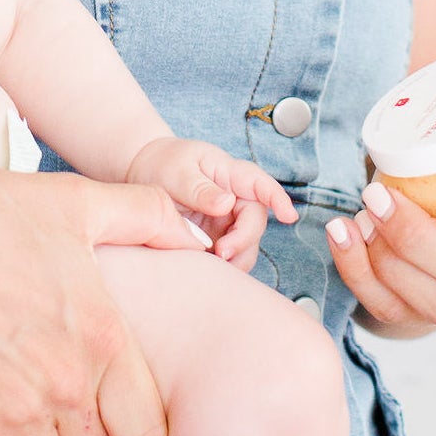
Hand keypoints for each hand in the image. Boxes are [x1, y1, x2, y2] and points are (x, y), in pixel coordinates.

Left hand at [124, 137, 296, 269]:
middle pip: (255, 222)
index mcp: (230, 173)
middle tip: (220, 253)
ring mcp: (229, 220)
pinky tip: (205, 270)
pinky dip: (222, 267)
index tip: (289, 216)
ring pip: (246, 245)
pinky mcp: (219, 239)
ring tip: (211, 266)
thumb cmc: (165, 165)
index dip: (277, 199)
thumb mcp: (178, 172)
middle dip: (243, 241)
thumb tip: (227, 203)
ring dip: (235, 259)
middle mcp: (236, 198)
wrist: (147, 174)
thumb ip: (201, 189)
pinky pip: (230, 256)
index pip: (260, 184)